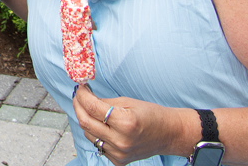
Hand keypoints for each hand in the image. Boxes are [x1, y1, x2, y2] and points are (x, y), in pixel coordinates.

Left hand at [73, 83, 190, 165]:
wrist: (169, 134)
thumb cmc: (151, 115)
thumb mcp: (128, 102)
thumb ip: (104, 102)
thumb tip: (84, 98)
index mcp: (126, 123)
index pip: (92, 108)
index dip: (82, 96)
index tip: (80, 88)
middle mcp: (121, 141)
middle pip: (85, 123)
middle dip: (78, 106)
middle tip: (79, 97)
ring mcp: (119, 153)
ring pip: (89, 134)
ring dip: (86, 120)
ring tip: (91, 110)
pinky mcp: (118, 160)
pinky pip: (98, 144)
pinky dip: (96, 133)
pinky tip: (103, 125)